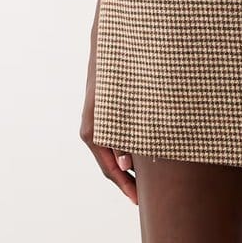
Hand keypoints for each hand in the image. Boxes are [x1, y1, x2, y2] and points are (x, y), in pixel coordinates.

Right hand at [80, 57, 137, 204]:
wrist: (111, 40)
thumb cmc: (122, 71)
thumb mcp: (127, 104)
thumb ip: (126, 134)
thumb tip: (127, 165)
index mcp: (93, 131)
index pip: (110, 169)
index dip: (125, 187)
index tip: (140, 202)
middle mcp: (92, 128)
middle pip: (110, 164)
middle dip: (127, 181)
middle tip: (147, 198)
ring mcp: (98, 120)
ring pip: (112, 152)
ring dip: (129, 166)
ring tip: (148, 181)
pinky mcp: (106, 112)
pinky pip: (114, 138)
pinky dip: (128, 149)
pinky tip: (143, 153)